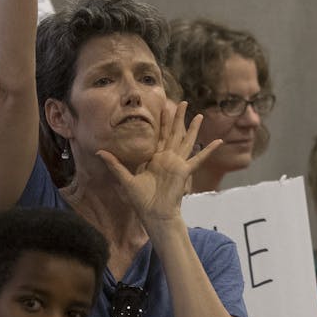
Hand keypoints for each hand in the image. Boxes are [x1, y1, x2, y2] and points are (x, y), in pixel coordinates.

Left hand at [98, 100, 221, 229]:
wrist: (154, 214)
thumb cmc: (141, 201)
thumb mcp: (125, 179)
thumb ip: (115, 164)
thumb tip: (99, 152)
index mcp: (155, 159)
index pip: (160, 135)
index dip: (163, 122)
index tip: (164, 107)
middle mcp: (168, 158)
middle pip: (175, 133)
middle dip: (178, 118)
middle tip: (184, 102)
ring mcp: (177, 164)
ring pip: (187, 141)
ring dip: (193, 128)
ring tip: (199, 115)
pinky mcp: (184, 171)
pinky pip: (198, 158)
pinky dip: (208, 150)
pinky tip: (218, 141)